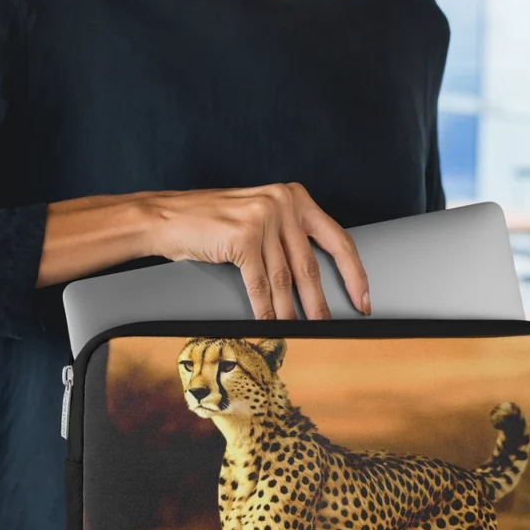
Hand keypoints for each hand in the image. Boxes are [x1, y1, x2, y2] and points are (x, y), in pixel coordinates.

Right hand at [142, 181, 370, 320]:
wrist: (167, 217)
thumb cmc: (212, 222)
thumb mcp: (260, 217)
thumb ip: (287, 237)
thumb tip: (313, 281)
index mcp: (294, 197)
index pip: (337, 239)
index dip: (353, 273)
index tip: (362, 298)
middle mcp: (283, 203)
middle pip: (310, 265)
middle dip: (320, 302)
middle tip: (331, 326)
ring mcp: (263, 218)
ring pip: (284, 279)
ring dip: (292, 312)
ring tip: (300, 332)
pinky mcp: (243, 237)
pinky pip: (259, 284)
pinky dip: (265, 309)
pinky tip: (270, 324)